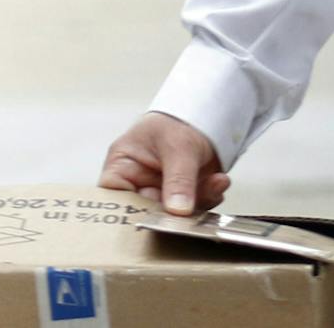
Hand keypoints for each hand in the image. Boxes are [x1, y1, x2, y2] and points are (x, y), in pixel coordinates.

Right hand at [98, 111, 229, 215]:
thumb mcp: (178, 147)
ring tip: (215, 182)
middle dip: (175, 212)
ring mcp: (161, 194)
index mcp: (122, 168)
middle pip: (147, 214)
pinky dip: (209, 198)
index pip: (115, 199)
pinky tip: (218, 181)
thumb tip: (178, 211)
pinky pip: (194, 211)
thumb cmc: (176, 122)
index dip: (131, 212)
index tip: (157, 217)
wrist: (204, 117)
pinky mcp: (182, 200)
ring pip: (174, 216)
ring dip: (199, 203)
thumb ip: (178, 180)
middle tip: (194, 206)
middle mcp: (138, 185)